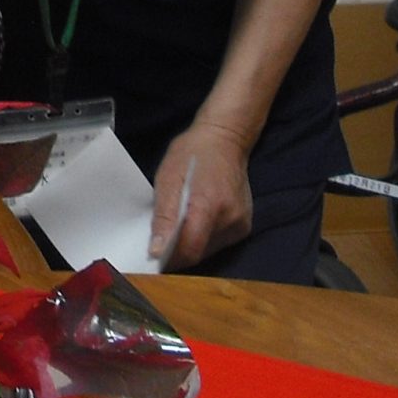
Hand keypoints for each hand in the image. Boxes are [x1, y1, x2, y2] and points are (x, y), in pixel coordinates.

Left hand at [147, 122, 255, 270]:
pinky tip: (195, 222)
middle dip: (177, 251)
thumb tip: (156, 251)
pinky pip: (218, 244)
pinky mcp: (244, 227)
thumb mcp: (168, 178)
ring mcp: (241, 224)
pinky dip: (203, 239)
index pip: (190, 250)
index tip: (153, 255)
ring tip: (179, 225)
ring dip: (190, 245)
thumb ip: (163, 217)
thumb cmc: (192, 154)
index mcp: (209, 205)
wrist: (225, 140)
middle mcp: (230, 219)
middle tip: (162, 237)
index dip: (170, 258)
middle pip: (199, 253)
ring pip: (208, 251)